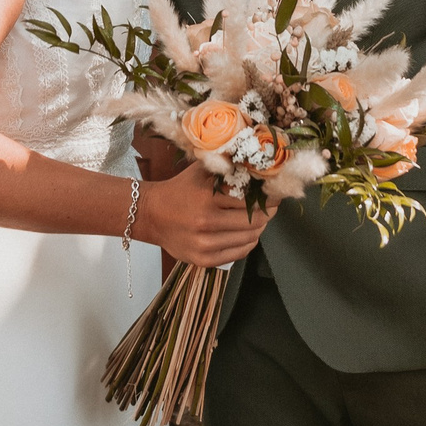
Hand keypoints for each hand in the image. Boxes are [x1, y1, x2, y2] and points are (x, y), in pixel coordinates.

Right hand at [137, 163, 269, 268]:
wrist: (151, 215)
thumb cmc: (179, 190)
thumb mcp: (200, 172)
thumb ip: (225, 166)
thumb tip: (255, 165)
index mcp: (206, 198)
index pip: (249, 199)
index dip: (267, 195)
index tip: (274, 191)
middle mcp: (206, 223)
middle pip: (255, 221)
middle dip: (269, 211)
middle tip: (272, 204)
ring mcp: (204, 245)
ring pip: (250, 238)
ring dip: (261, 227)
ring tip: (260, 217)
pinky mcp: (203, 260)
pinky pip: (239, 253)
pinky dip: (249, 242)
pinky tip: (248, 233)